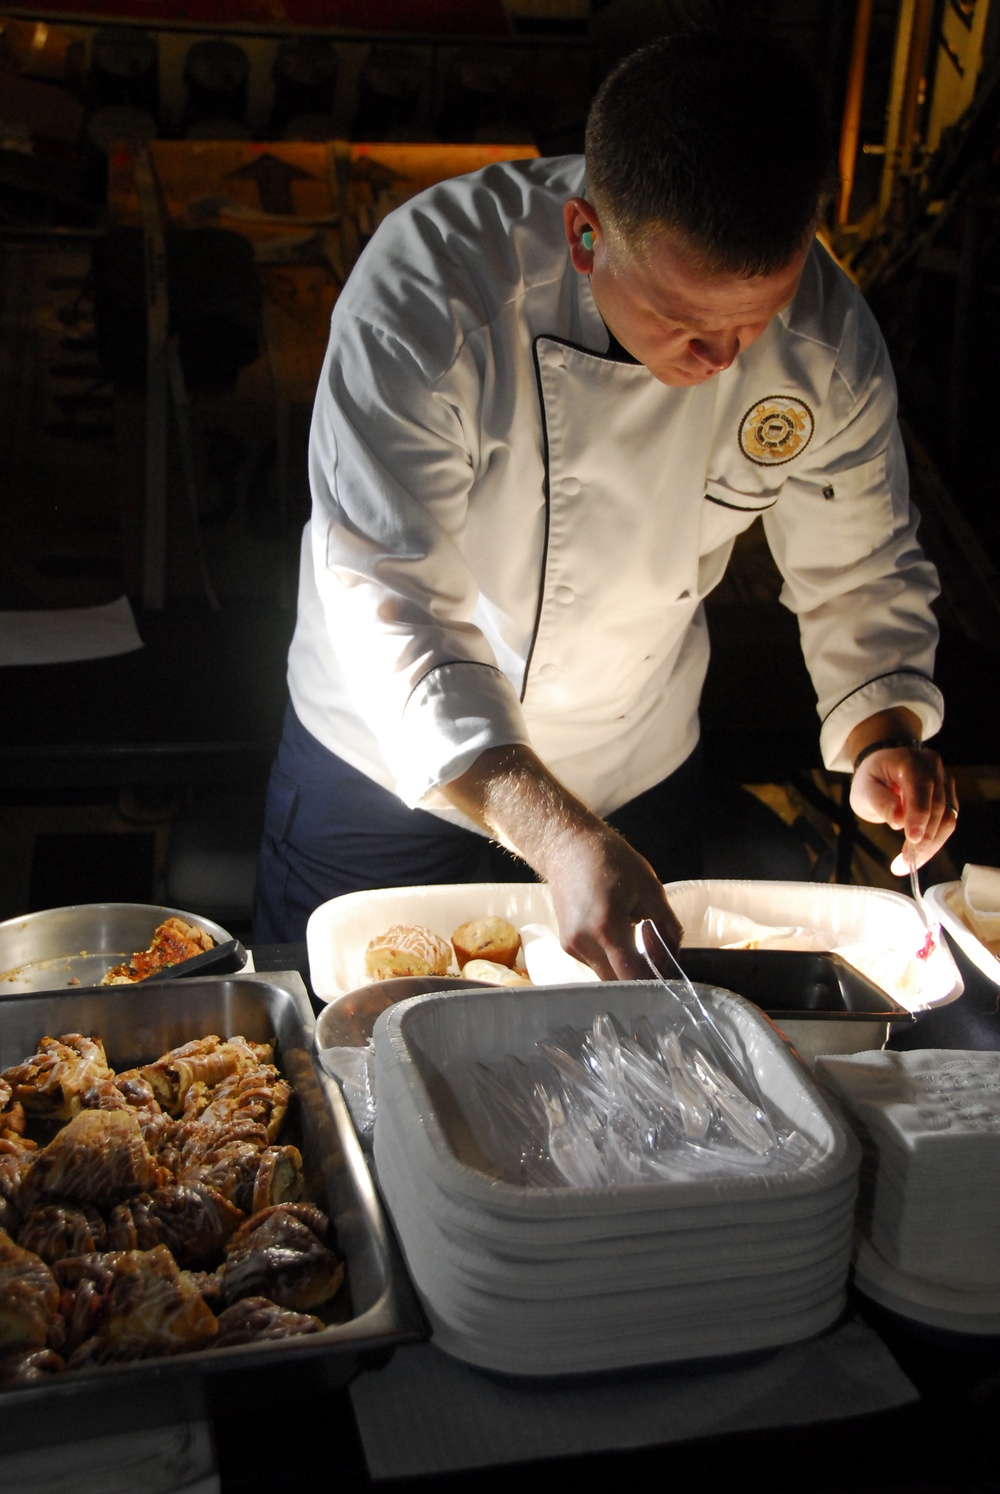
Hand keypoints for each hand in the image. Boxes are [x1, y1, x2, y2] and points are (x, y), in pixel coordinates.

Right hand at [442, 743, 681, 980]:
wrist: (567, 846)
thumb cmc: (612, 861)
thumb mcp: (651, 890)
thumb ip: (667, 927)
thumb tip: (674, 958)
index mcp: (605, 928)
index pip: (633, 977)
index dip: (654, 983)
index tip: (671, 981)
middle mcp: (583, 943)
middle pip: (618, 982)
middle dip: (640, 979)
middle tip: (659, 963)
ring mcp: (571, 946)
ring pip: (606, 975)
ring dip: (625, 969)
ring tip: (639, 943)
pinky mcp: (567, 944)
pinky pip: (595, 963)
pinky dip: (611, 959)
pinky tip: (620, 936)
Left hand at [849, 743, 957, 872]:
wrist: (882, 768)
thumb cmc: (871, 779)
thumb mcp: (865, 790)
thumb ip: (881, 803)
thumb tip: (899, 821)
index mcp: (911, 761)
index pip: (921, 789)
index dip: (919, 816)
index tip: (912, 840)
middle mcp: (933, 768)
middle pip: (937, 806)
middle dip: (924, 838)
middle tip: (905, 863)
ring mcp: (944, 781)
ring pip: (947, 817)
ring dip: (931, 845)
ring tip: (909, 864)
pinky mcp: (948, 796)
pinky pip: (947, 822)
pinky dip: (934, 841)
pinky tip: (918, 855)